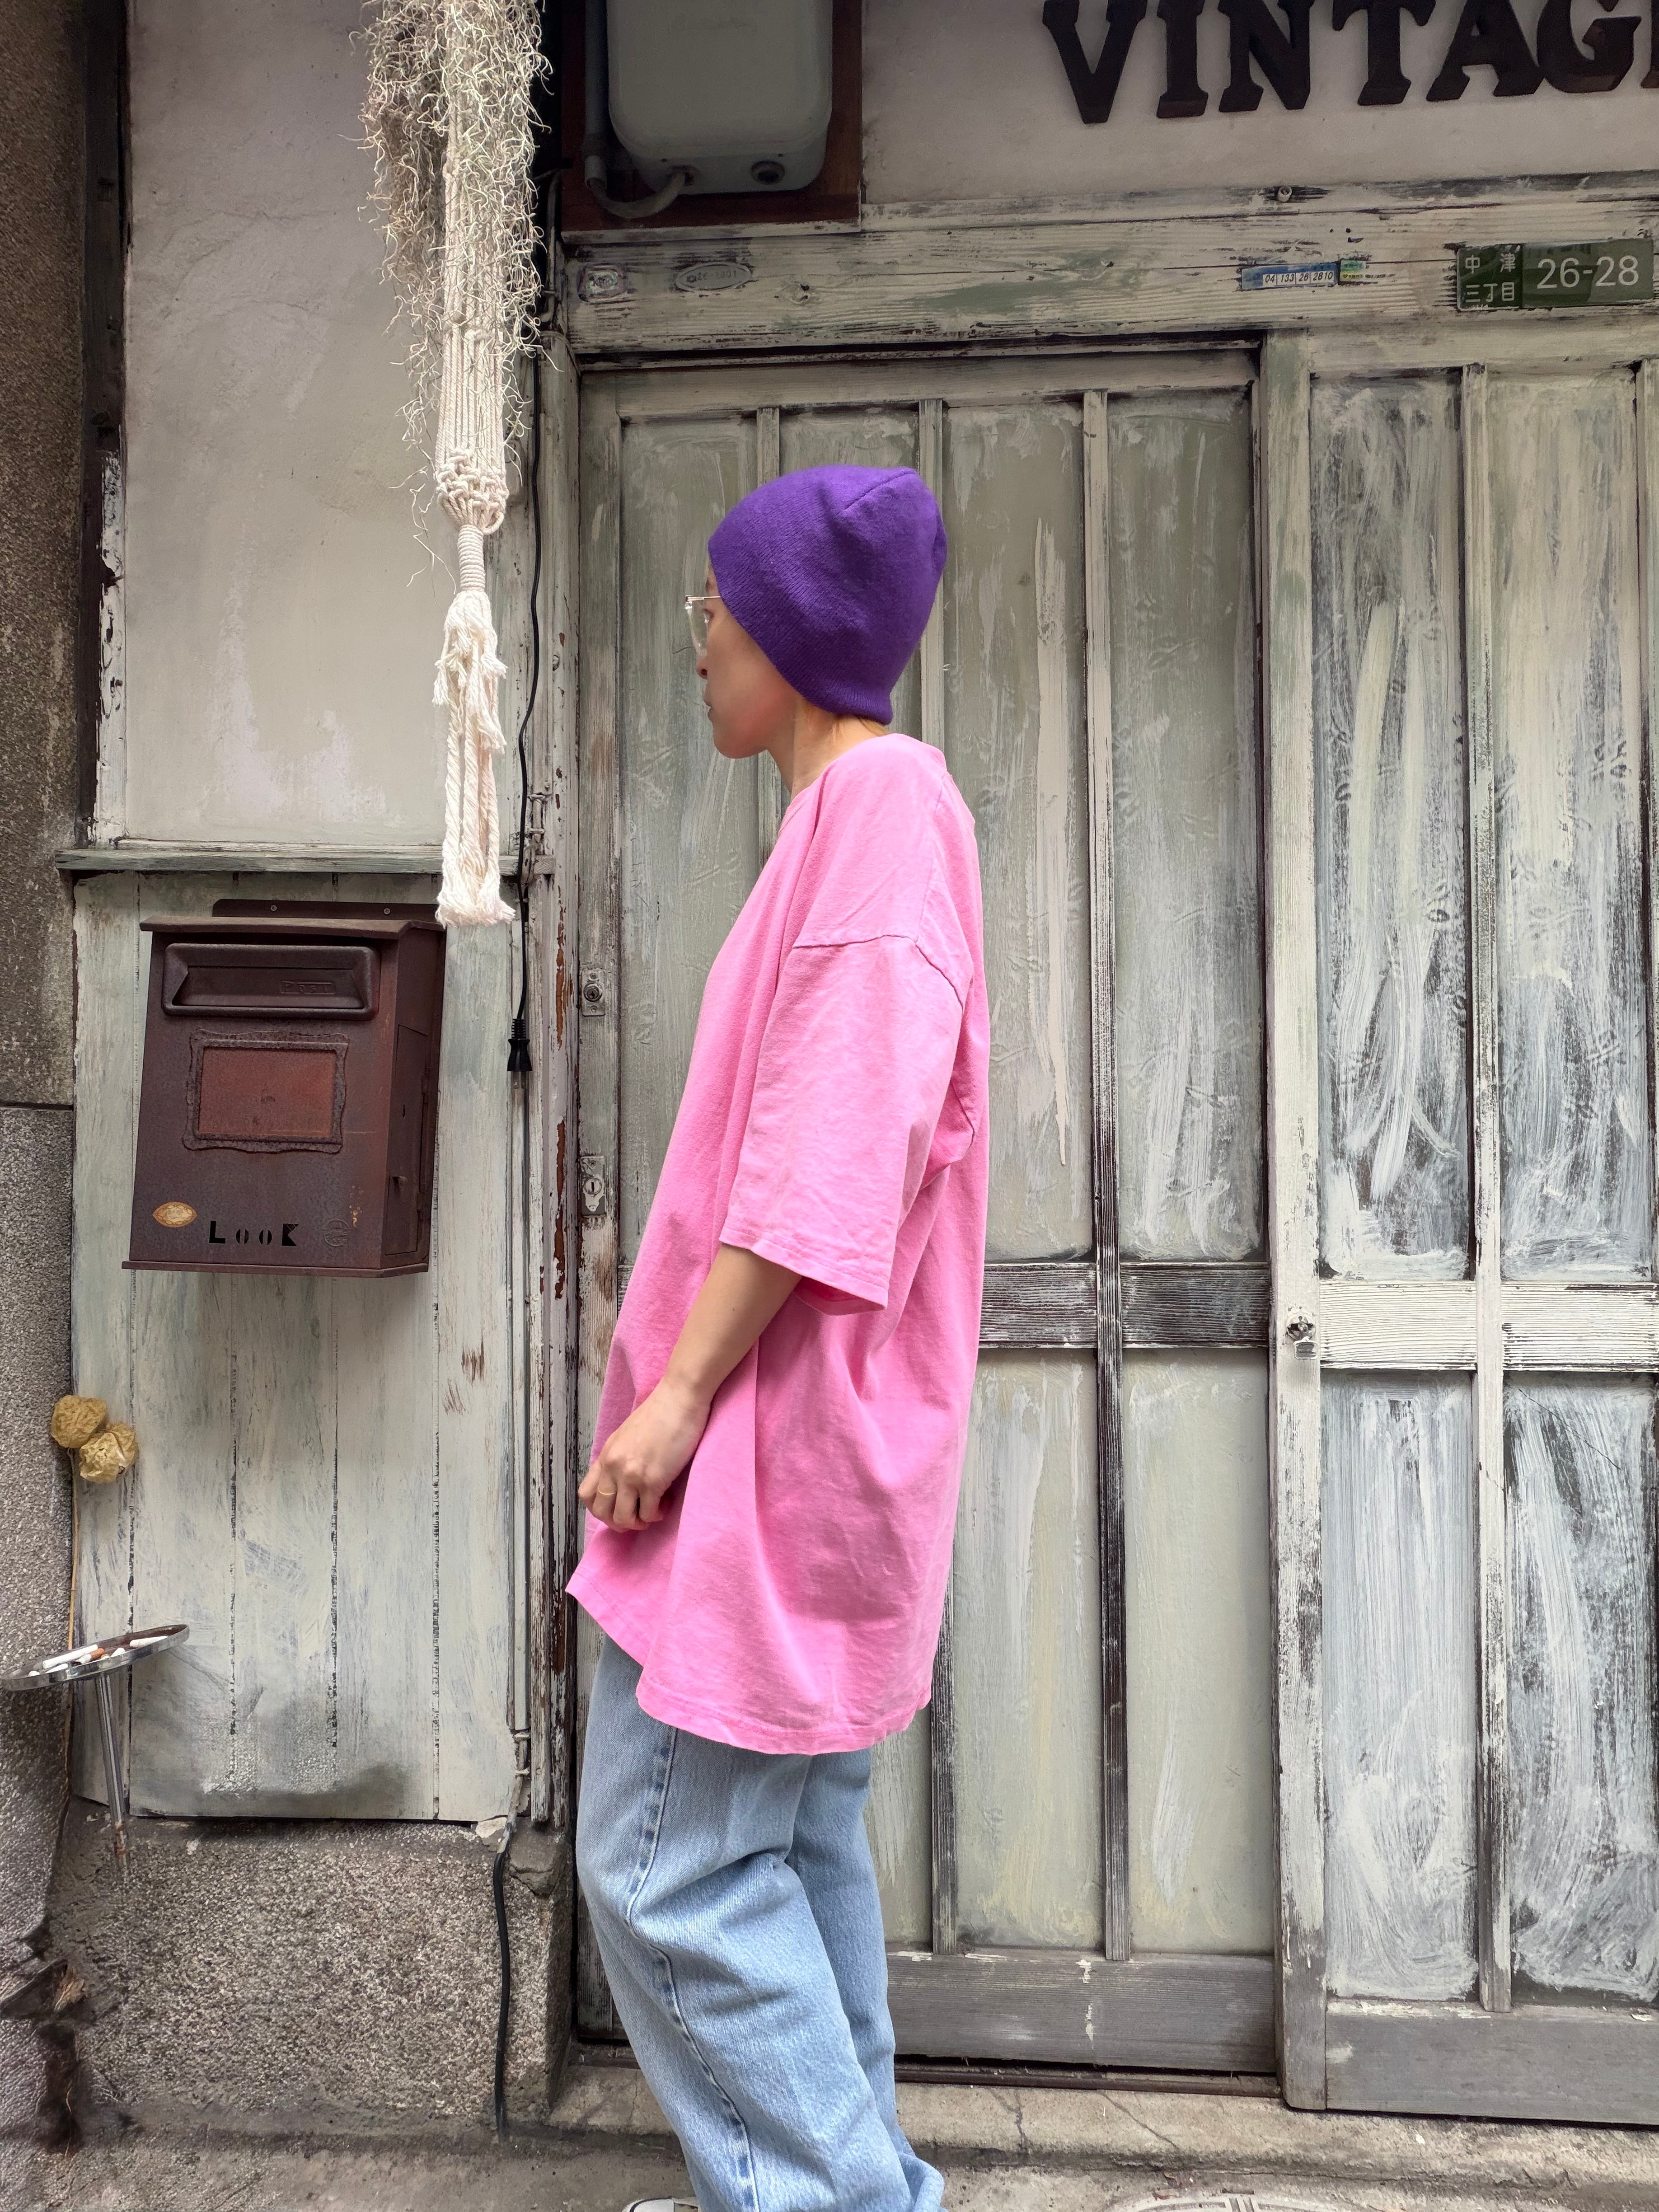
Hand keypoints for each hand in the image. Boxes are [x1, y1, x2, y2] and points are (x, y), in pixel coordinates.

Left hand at [579, 1373, 711, 1532]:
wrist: (680, 1398)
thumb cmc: (660, 1413)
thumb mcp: (627, 1435)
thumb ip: (620, 1457)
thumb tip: (623, 1481)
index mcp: (606, 1455)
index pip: (586, 1495)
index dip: (600, 1509)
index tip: (618, 1506)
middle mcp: (613, 1467)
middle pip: (602, 1512)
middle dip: (619, 1522)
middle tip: (637, 1515)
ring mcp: (631, 1475)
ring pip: (623, 1518)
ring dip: (638, 1522)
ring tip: (652, 1511)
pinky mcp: (653, 1480)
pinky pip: (649, 1513)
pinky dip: (656, 1514)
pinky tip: (665, 1504)